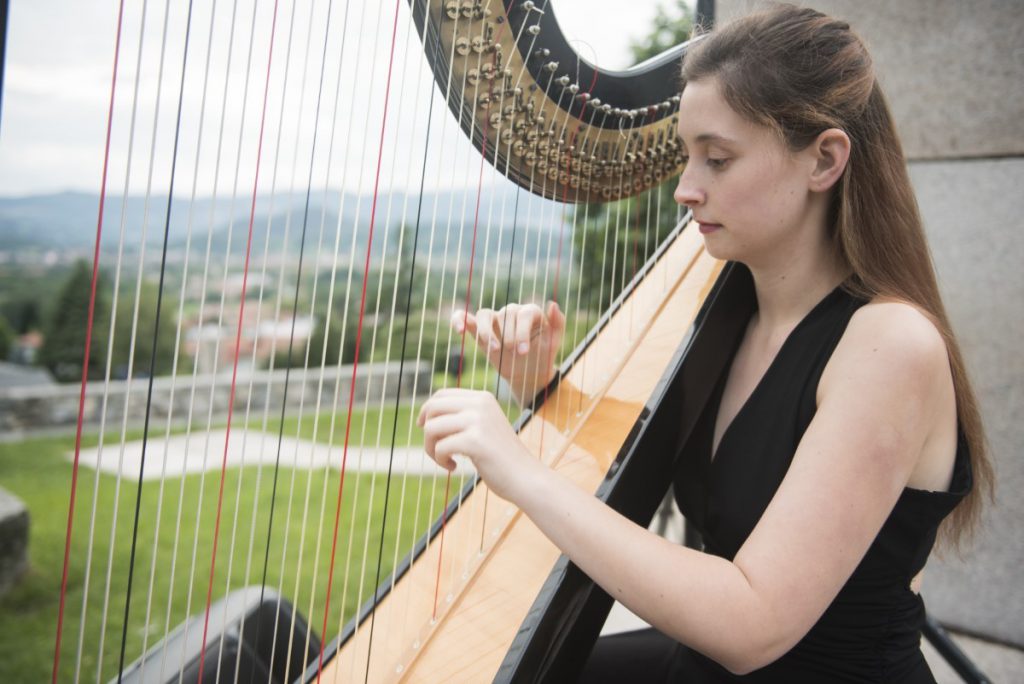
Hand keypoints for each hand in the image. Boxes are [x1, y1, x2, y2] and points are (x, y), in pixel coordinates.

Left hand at [417, 388, 539, 501]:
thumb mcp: (483, 428)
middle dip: (427, 431)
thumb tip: (425, 416)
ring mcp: (478, 421)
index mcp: (483, 398)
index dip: (427, 410)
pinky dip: (441, 460)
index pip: (442, 394)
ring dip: (431, 448)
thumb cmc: (501, 457)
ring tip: (445, 460)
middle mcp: (480, 404)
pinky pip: (440, 447)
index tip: (424, 427)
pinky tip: (453, 468)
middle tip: (435, 450)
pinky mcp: (475, 441)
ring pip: (432, 428)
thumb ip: (462, 417)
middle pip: (433, 408)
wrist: (526, 477)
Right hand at [452, 301, 564, 404]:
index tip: (524, 352)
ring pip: (484, 314)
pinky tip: (458, 330)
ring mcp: (494, 320)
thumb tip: (553, 304)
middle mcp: (511, 312)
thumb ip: (558, 323)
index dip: (522, 331)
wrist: (528, 373)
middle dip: (509, 335)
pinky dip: (459, 320)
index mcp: (530, 312)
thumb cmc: (542, 356)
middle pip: (505, 314)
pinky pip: (465, 318)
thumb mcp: (554, 343)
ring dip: (487, 332)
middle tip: (514, 354)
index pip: (524, 313)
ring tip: (494, 349)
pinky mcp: (479, 330)